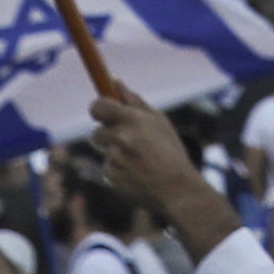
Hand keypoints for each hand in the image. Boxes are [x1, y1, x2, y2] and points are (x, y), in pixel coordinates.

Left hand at [81, 86, 211, 234]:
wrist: (178, 190)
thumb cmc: (170, 152)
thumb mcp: (159, 122)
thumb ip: (135, 102)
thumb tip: (116, 83)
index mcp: (133, 120)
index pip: (98, 107)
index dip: (98, 109)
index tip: (102, 113)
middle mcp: (122, 138)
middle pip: (96, 133)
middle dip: (107, 136)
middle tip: (126, 142)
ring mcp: (115, 160)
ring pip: (104, 152)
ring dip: (115, 155)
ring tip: (138, 161)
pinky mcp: (111, 178)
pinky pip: (108, 169)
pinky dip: (119, 171)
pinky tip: (137, 175)